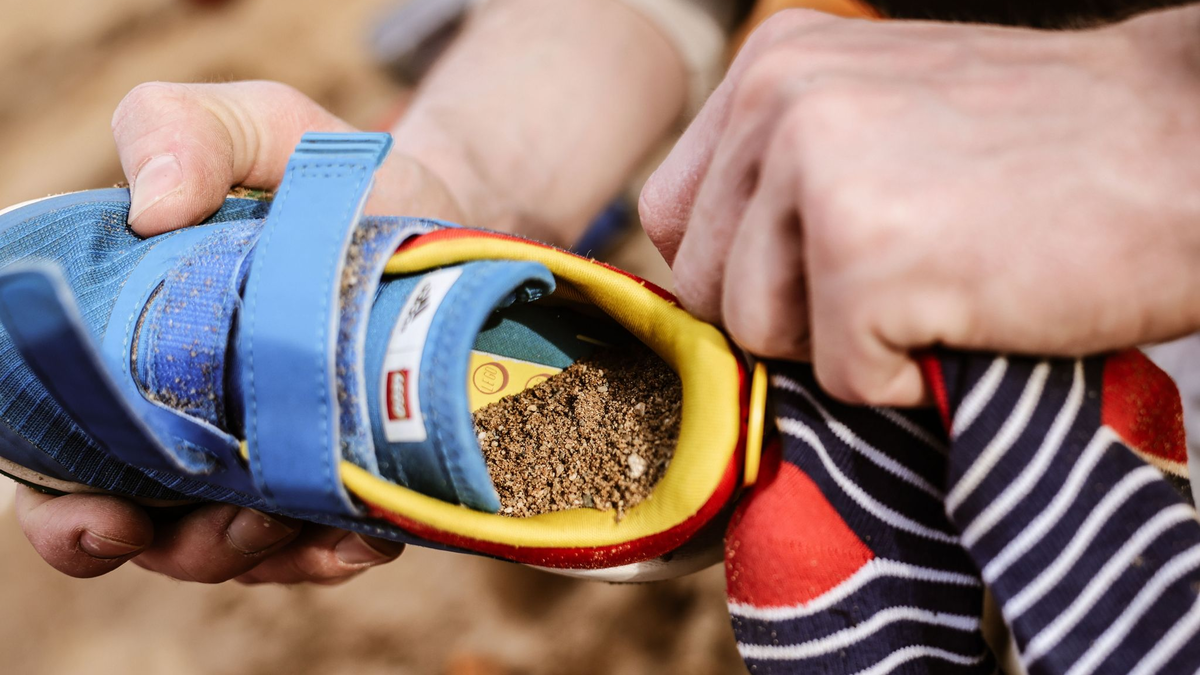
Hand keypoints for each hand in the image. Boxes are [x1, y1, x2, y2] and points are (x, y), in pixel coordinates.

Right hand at [15, 80, 444, 582]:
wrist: (434, 206)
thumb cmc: (320, 171)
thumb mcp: (250, 126)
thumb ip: (181, 132)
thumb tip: (151, 205)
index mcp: (126, 354)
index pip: (59, 458)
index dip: (62, 510)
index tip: (100, 513)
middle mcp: (183, 422)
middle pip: (146, 532)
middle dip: (176, 546)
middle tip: (229, 524)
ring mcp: (262, 460)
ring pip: (235, 552)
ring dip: (259, 553)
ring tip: (299, 519)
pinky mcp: (334, 477)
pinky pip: (321, 545)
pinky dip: (335, 550)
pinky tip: (365, 533)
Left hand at [639, 8, 1199, 404]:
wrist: (1188, 148)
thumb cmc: (1043, 151)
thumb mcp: (877, 117)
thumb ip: (778, 176)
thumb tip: (703, 282)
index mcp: (769, 64)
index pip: (675, 218)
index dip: (740, 272)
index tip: (819, 273)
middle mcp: (775, 101)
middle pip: (706, 286)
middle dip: (790, 315)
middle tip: (899, 276)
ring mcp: (815, 171)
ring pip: (756, 336)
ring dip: (845, 343)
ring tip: (936, 283)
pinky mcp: (864, 253)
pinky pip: (838, 380)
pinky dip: (905, 377)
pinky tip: (968, 311)